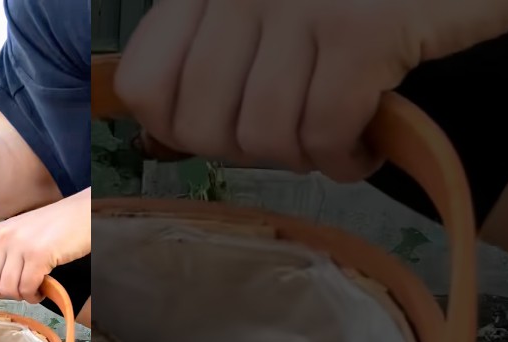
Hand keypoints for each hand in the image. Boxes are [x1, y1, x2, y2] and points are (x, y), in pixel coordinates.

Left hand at [0, 189, 89, 303]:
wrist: (83, 213)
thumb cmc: (53, 227)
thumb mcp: (18, 235)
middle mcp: (2, 237)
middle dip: (4, 295)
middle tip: (20, 289)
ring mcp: (19, 245)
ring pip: (6, 289)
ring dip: (22, 296)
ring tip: (34, 288)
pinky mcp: (38, 254)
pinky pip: (26, 288)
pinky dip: (34, 295)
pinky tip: (42, 288)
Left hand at [115, 0, 507, 181]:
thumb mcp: (263, 9)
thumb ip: (211, 56)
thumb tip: (168, 137)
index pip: (144, 83)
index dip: (175, 129)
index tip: (221, 131)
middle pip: (200, 125)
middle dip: (247, 153)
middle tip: (289, 137)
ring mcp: (300, 8)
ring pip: (263, 136)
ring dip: (304, 158)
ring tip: (333, 139)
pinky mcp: (362, 33)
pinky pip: (326, 132)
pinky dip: (346, 160)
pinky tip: (364, 149)